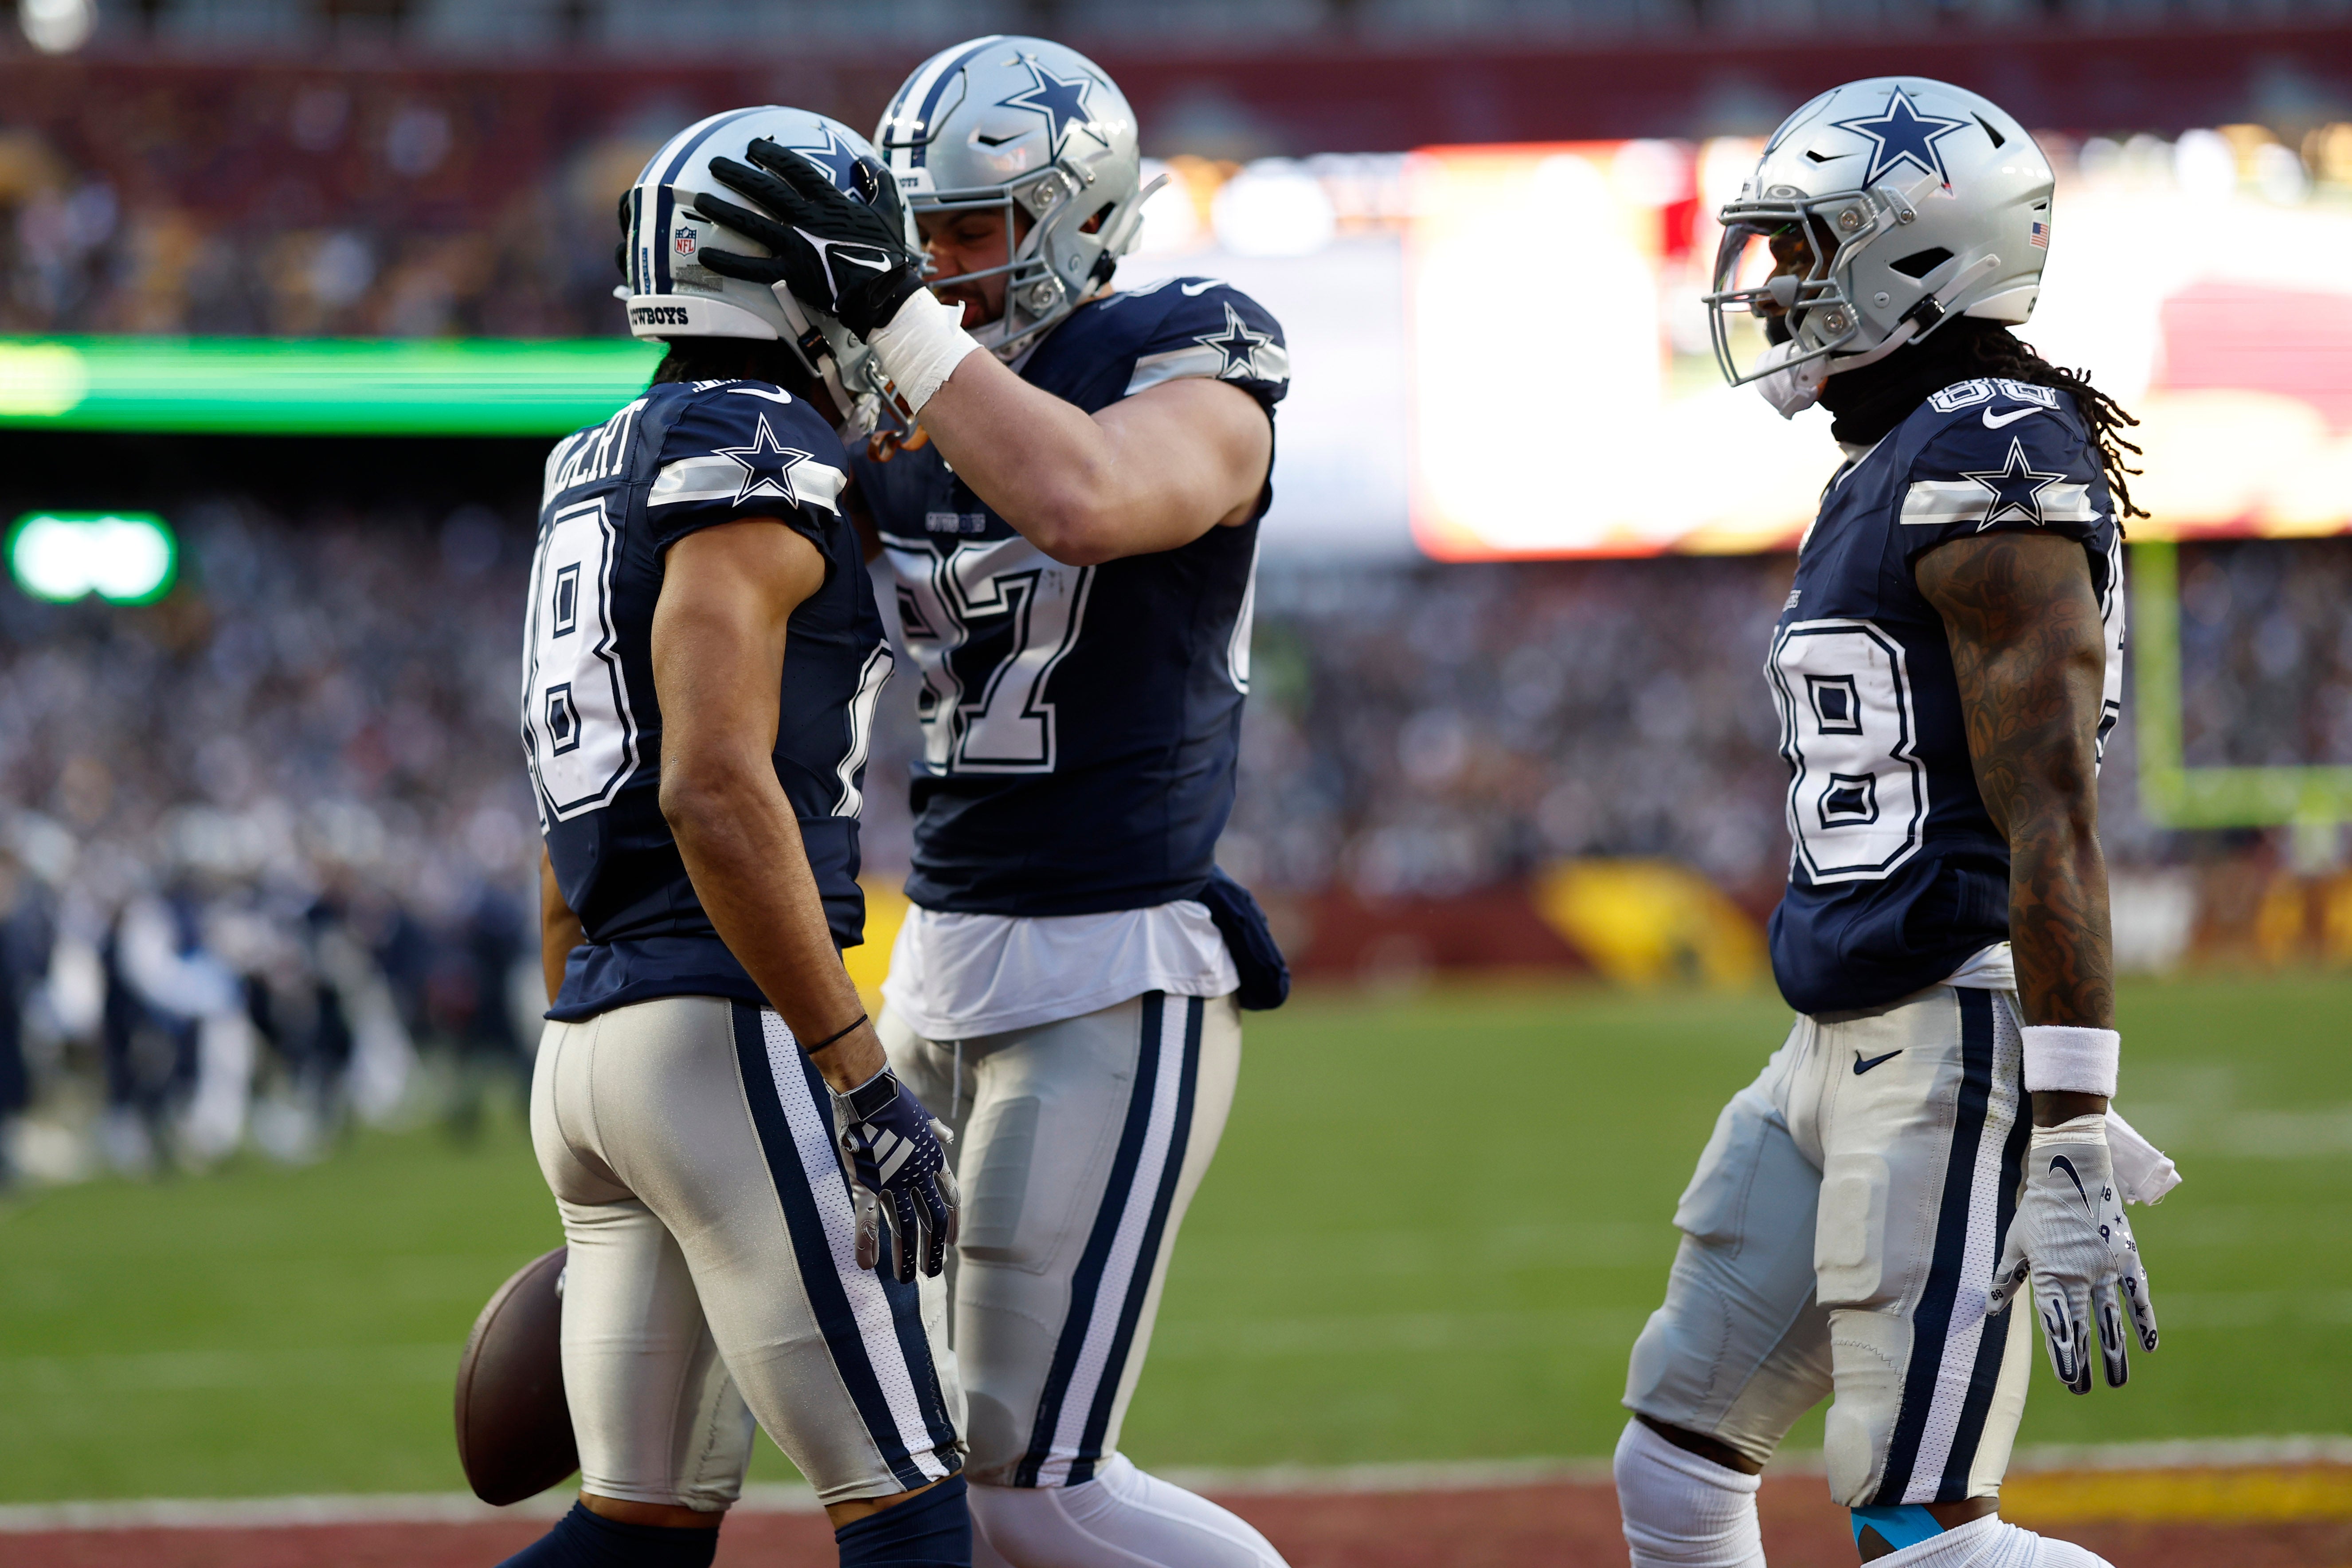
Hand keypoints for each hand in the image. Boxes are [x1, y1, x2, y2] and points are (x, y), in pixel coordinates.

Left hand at [693, 140, 924, 337]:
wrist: (884, 294)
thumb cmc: (888, 254)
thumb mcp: (890, 212)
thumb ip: (880, 183)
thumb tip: (869, 162)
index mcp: (829, 202)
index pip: (795, 169)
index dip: (772, 155)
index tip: (754, 147)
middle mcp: (807, 219)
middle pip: (765, 190)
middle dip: (737, 174)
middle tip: (715, 164)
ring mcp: (796, 246)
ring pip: (752, 223)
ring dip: (723, 209)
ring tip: (701, 199)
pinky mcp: (790, 274)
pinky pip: (752, 268)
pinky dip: (728, 263)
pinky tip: (704, 255)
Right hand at [833, 1066, 959, 1282]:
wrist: (867, 1090)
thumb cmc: (892, 1100)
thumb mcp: (922, 1116)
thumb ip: (935, 1130)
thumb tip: (946, 1134)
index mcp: (933, 1161)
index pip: (951, 1199)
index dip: (953, 1223)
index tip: (953, 1244)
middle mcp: (918, 1175)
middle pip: (931, 1220)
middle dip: (933, 1249)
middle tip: (932, 1272)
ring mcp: (892, 1180)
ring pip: (903, 1227)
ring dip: (906, 1255)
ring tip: (906, 1279)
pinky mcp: (866, 1180)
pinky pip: (866, 1218)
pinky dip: (866, 1242)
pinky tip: (866, 1264)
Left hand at [1985, 1113, 2157, 1391]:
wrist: (2071, 1172)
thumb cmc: (2038, 1209)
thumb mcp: (2016, 1243)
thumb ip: (2007, 1277)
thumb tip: (1990, 1309)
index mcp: (2049, 1273)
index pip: (2055, 1322)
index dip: (2061, 1353)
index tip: (2065, 1379)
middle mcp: (2079, 1275)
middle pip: (2082, 1327)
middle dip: (2081, 1361)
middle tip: (2081, 1390)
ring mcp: (2105, 1268)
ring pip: (2111, 1320)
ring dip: (2114, 1352)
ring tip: (2117, 1382)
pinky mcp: (2126, 1257)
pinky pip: (2138, 1295)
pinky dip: (2144, 1320)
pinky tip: (2149, 1347)